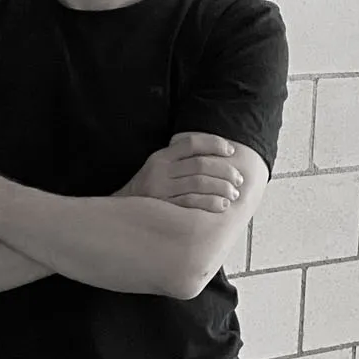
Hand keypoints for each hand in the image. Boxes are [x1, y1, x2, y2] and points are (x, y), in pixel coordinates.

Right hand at [120, 134, 244, 211]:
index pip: (192, 143)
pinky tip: (222, 205)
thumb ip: (179, 162)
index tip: (231, 151)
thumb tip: (215, 158)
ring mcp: (160, 189)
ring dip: (221, 187)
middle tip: (239, 179)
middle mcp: (160, 170)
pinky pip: (191, 202)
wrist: (120, 215)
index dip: (214, 144)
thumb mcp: (157, 170)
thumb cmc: (147, 193)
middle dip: (225, 171)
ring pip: (198, 182)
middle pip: (200, 164)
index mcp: (161, 156)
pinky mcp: (162, 207)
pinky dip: (210, 203)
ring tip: (234, 193)